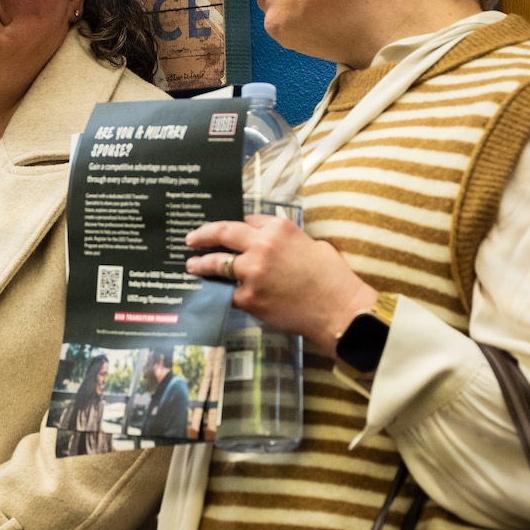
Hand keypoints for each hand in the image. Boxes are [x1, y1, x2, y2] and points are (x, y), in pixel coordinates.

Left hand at [184, 214, 377, 352]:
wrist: (339, 309)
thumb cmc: (332, 277)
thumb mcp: (311, 243)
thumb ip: (284, 239)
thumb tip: (267, 244)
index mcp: (278, 228)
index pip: (245, 220)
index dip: (231, 226)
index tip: (220, 229)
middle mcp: (262, 246)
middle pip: (223, 233)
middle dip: (203, 235)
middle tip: (190, 239)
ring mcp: (252, 272)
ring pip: (218, 264)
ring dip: (201, 264)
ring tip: (192, 265)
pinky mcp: (249, 298)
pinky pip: (228, 293)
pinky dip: (222, 292)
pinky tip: (214, 292)